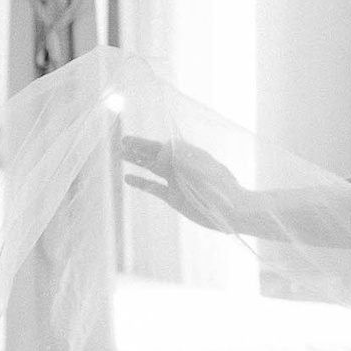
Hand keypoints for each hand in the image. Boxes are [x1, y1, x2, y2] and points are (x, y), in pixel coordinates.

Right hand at [121, 135, 248, 232]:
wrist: (230, 209)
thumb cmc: (217, 185)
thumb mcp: (198, 166)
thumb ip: (178, 155)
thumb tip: (159, 149)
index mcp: (188, 156)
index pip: (162, 145)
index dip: (145, 142)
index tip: (129, 141)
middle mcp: (180, 166)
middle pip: (155, 155)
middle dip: (138, 149)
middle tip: (120, 142)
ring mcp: (176, 182)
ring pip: (152, 169)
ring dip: (137, 162)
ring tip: (120, 156)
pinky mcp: (174, 198)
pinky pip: (153, 188)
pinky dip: (141, 183)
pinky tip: (128, 178)